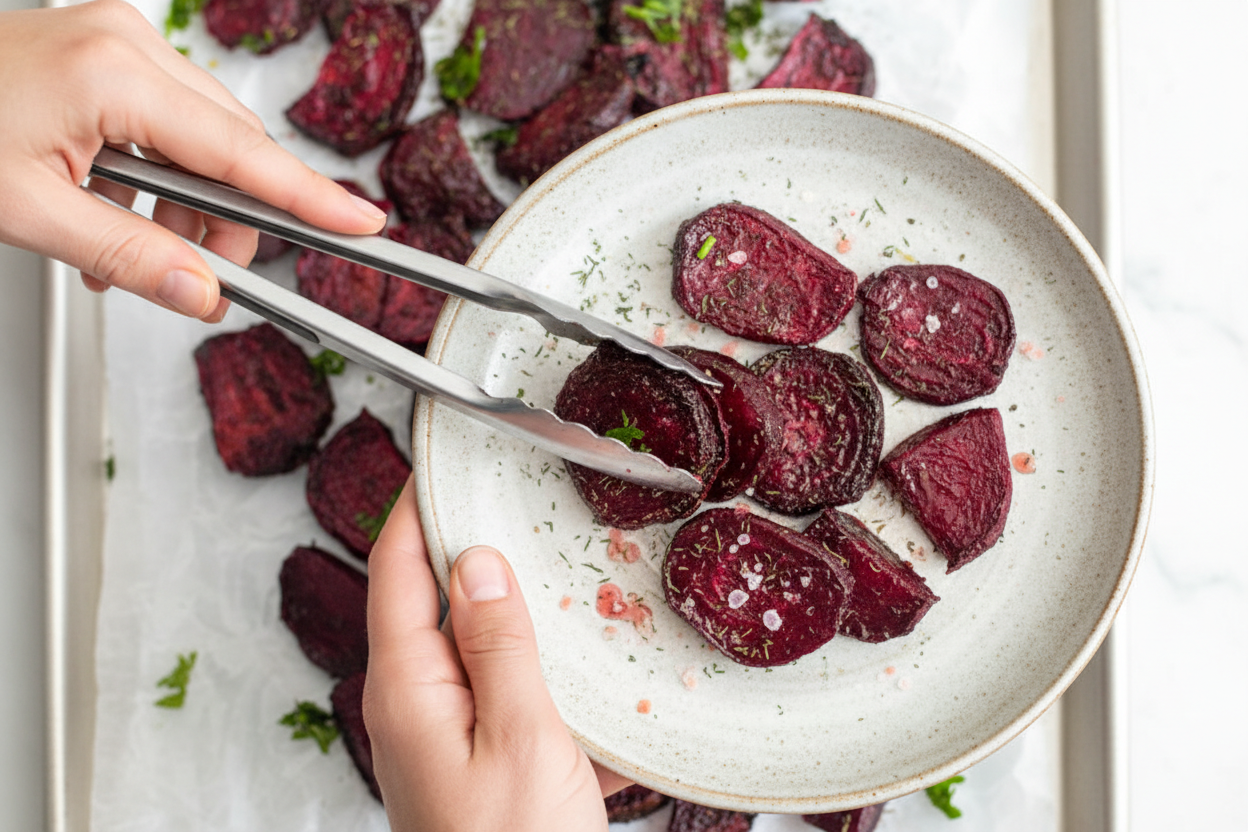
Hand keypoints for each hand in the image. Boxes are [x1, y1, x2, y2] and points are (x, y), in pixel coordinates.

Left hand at [0, 0, 385, 320]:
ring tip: (140, 253)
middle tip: (208, 277)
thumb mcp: (27, 210)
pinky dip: (158, 177)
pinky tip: (123, 214)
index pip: (240, 152)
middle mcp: (125, 42)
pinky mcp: (103, 50)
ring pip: (201, 136)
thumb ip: (126, 255)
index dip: (307, 197)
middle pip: (229, 144)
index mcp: (113, 73)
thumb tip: (199, 291)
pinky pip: (165, 120)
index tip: (362, 223)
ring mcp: (115, 40)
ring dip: (188, 204)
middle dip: (228, 220)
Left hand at [365, 477, 630, 830]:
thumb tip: (478, 562)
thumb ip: (497, 645)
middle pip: (418, 589)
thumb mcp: (521, 739)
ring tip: (527, 536)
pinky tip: (542, 628)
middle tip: (498, 481)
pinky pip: (475, 667)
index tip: (441, 450)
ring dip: (484, 582)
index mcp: (406, 685)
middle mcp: (406, 698)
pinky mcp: (461, 744)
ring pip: (451, 627)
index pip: (397, 565)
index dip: (415, 501)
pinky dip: (504, 634)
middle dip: (454, 531)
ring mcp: (432, 723)